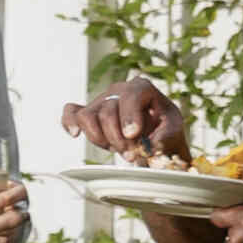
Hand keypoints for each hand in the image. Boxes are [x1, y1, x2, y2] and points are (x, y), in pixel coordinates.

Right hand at [64, 74, 193, 160]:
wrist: (156, 136)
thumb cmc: (164, 129)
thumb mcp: (173, 130)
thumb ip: (165, 136)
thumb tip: (149, 145)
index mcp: (140, 88)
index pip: (129, 96)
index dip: (129, 116)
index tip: (133, 135)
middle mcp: (117, 90)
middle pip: (107, 112)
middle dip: (118, 138)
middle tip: (132, 154)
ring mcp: (101, 101)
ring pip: (87, 117)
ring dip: (100, 138)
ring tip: (117, 149)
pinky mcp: (89, 114)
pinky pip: (71, 113)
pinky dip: (69, 123)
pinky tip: (75, 134)